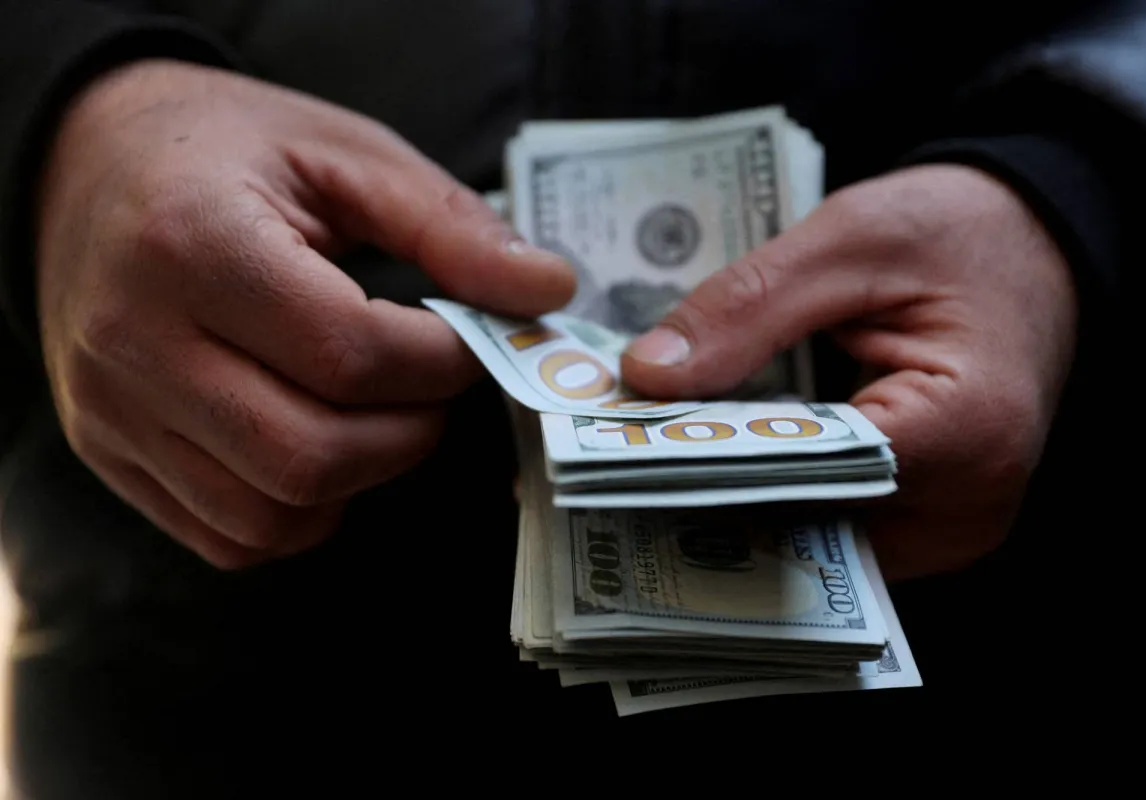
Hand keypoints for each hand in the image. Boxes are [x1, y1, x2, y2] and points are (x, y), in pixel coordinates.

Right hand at [36, 60, 574, 569]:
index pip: (350, 354)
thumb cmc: (226, 148)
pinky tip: (321, 444)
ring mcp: (110, 410)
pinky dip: (300, 511)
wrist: (86, 160)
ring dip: (360, 481)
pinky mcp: (108, 451)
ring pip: (269, 514)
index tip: (474, 342)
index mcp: (193, 243)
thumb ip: (450, 226)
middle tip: (436, 389)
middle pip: (310, 454)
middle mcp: (134, 341)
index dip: (442, 365)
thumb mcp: (346, 155)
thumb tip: (549, 291)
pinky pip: (227, 536)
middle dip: (410, 436)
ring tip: (381, 414)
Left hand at [620, 164, 1076, 579]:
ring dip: (736, 503)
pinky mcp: (933, 522)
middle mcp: (969, 506)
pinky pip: (837, 530)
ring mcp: (955, 527)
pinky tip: (717, 460)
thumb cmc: (959, 230)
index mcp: (965, 429)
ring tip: (651, 459)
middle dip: (709, 494)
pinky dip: (776, 498)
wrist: (1035, 242)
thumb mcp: (850, 239)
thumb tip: (645, 376)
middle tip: (611, 463)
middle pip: (807, 525)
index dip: (709, 468)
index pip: (811, 480)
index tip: (618, 455)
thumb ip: (747, 308)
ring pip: (814, 540)